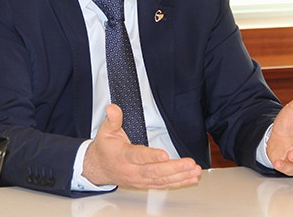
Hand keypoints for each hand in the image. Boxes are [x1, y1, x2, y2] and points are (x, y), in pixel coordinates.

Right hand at [82, 104, 201, 188]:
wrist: (98, 168)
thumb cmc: (105, 148)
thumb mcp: (105, 130)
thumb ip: (113, 119)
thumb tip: (112, 107)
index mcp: (123, 156)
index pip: (138, 156)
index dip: (151, 156)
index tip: (165, 155)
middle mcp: (132, 171)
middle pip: (154, 171)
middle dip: (174, 168)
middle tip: (189, 163)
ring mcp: (139, 180)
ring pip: (161, 180)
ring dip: (180, 176)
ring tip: (194, 170)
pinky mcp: (145, 184)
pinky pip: (163, 185)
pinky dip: (178, 182)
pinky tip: (190, 178)